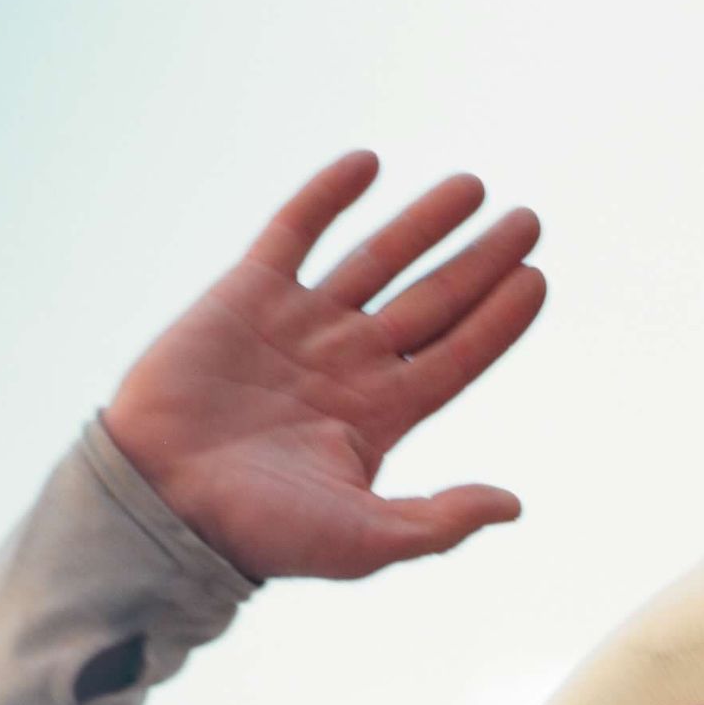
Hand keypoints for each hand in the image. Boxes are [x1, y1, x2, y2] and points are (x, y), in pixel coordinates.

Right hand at [102, 151, 544, 581]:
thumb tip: (514, 506)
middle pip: (434, 301)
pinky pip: (295, 231)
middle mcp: (350, 364)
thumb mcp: (366, 541)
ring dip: (424, 223)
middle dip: (481, 262)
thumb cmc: (263, 534)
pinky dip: (328, 196)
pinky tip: (369, 163)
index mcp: (383, 415)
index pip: (459, 355)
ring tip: (473, 187)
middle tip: (529, 222)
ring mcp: (300, 326)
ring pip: (378, 259)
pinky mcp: (246, 295)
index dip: (499, 319)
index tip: (537, 280)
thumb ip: (440, 521)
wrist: (166, 504)